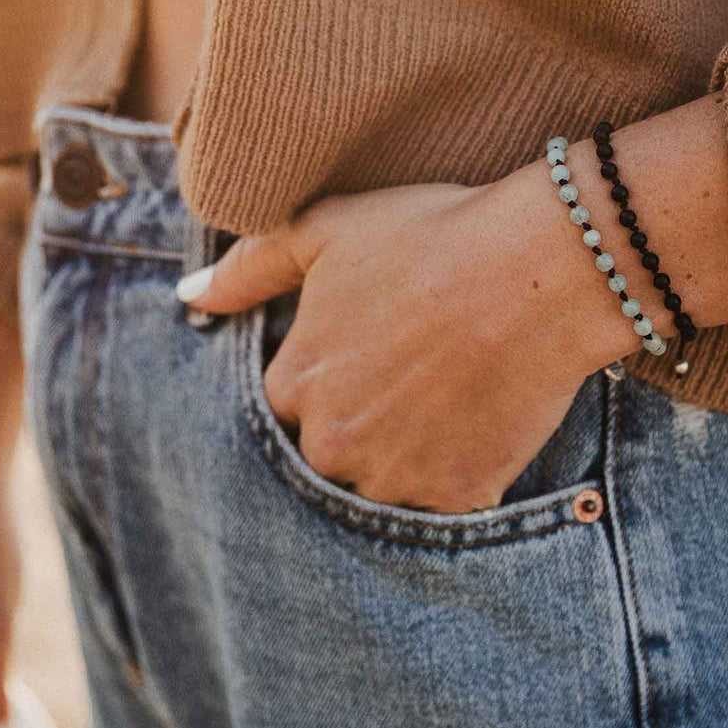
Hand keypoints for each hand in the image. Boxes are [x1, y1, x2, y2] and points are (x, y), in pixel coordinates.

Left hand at [177, 94, 727, 513]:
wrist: (539, 269)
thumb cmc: (430, 237)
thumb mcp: (326, 230)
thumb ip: (248, 270)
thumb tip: (187, 300)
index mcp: (294, 387)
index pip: (292, 405)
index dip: (336, 373)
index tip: (376, 347)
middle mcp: (332, 446)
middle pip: (337, 450)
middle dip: (368, 419)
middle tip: (419, 369)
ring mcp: (396, 479)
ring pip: (389, 480)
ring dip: (413, 449)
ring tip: (455, 388)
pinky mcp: (459, 497)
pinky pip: (448, 496)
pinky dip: (463, 468)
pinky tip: (483, 414)